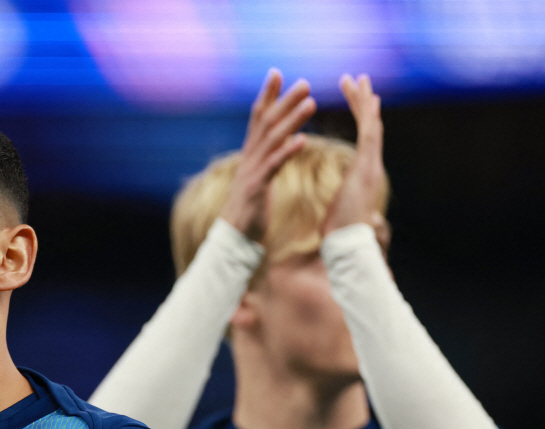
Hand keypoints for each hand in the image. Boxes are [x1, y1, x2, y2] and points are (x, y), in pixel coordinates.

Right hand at [219, 69, 315, 242]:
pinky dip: (288, 151)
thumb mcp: (258, 182)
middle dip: (284, 101)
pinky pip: (274, 166)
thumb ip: (267, 162)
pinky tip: (303, 140)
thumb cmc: (248, 213)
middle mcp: (249, 159)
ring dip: (292, 119)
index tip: (276, 72)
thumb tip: (278, 146)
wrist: (233, 239)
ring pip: (273, 139)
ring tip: (311, 102)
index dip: (267, 95)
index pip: (258, 119)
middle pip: (267, 123)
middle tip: (305, 82)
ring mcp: (252, 172)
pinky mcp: (257, 188)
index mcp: (251, 156)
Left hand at [323, 73, 385, 235]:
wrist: (348, 245)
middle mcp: (371, 166)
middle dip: (363, 101)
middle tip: (357, 78)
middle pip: (369, 126)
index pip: (363, 139)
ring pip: (371, 125)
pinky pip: (369, 134)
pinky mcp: (367, 167)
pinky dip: (367, 116)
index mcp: (363, 174)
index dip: (361, 117)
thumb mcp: (344, 212)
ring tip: (358, 78)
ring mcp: (371, 165)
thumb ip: (354, 205)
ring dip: (364, 101)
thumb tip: (366, 213)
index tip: (357, 98)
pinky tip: (367, 98)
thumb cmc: (342, 235)